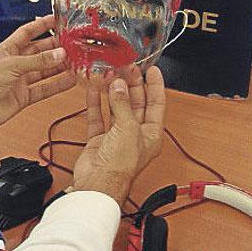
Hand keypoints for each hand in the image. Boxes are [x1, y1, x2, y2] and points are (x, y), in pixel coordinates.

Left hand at [0, 16, 75, 135]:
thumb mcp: (12, 65)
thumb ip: (38, 61)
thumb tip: (59, 54)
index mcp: (8, 50)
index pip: (27, 32)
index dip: (42, 25)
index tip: (57, 19)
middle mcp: (15, 64)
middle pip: (39, 51)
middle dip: (55, 47)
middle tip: (72, 43)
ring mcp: (20, 80)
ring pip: (44, 70)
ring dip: (59, 66)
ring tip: (76, 60)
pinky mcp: (23, 96)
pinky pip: (44, 88)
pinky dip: (57, 85)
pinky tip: (69, 80)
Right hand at [71, 67, 165, 204]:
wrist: (98, 182)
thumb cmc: (121, 165)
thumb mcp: (127, 129)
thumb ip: (122, 105)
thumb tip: (119, 86)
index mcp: (152, 134)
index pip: (157, 104)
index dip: (155, 86)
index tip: (152, 69)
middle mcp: (135, 134)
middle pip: (136, 104)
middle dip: (132, 85)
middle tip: (127, 69)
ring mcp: (116, 136)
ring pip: (116, 108)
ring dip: (113, 92)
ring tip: (110, 75)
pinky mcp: (99, 139)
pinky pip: (98, 117)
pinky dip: (96, 104)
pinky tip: (94, 90)